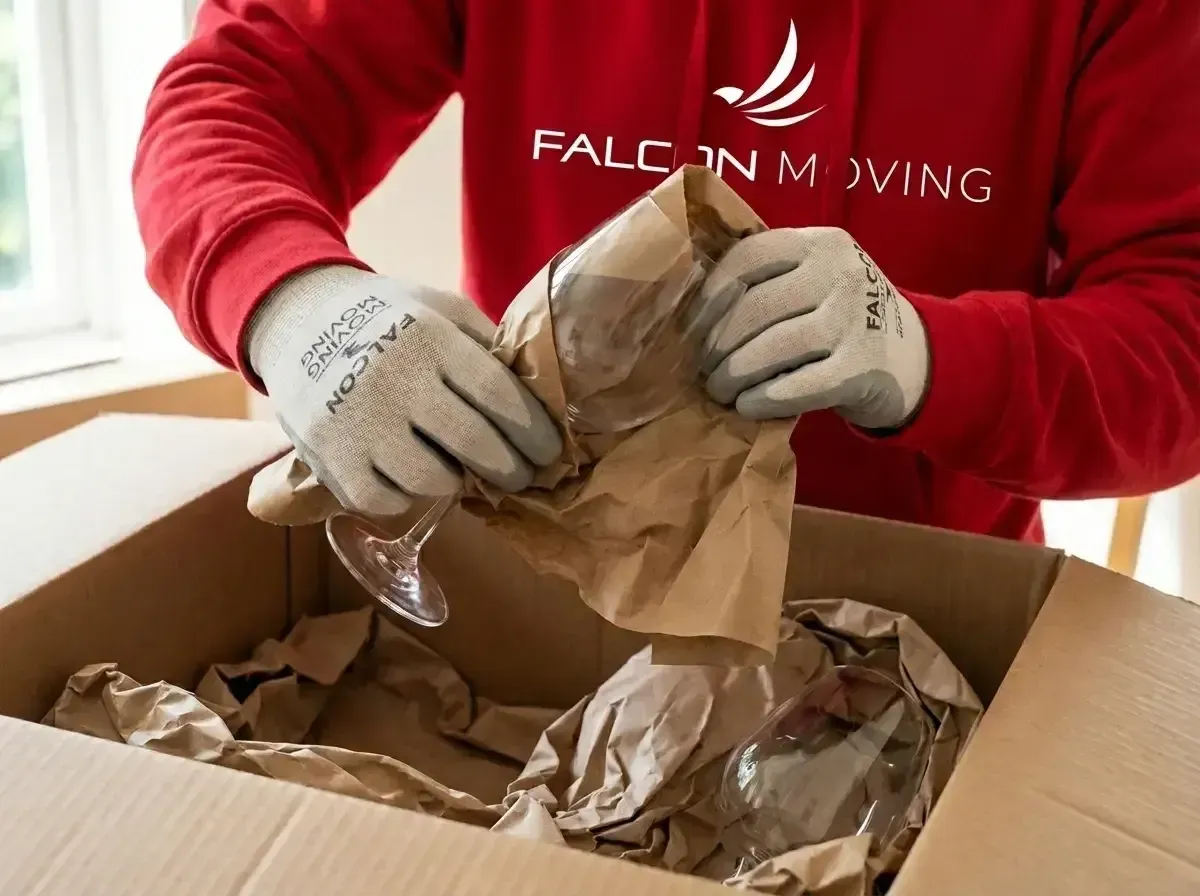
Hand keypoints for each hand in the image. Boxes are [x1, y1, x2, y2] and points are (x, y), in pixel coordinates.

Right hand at [248, 266, 561, 516]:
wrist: (294, 317)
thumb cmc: (386, 316)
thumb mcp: (439, 307)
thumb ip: (485, 345)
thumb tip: (537, 395)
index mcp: (429, 337)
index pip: (499, 396)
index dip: (533, 431)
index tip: (549, 450)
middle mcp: (393, 379)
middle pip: (474, 443)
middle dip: (510, 469)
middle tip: (521, 475)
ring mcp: (356, 421)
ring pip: (432, 480)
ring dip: (456, 481)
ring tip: (459, 471)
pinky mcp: (327, 457)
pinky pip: (385, 501)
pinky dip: (405, 495)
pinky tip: (410, 476)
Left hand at [700, 228, 929, 429]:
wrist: (915, 357)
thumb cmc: (843, 319)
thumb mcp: (814, 281)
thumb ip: (768, 281)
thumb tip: (693, 314)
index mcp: (819, 244)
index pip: (749, 257)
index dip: (711, 295)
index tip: (691, 327)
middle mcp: (840, 273)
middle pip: (755, 307)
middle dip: (718, 344)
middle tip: (703, 368)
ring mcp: (855, 320)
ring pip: (773, 347)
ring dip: (735, 375)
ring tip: (720, 390)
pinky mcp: (863, 368)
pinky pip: (799, 386)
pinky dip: (764, 400)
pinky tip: (747, 406)